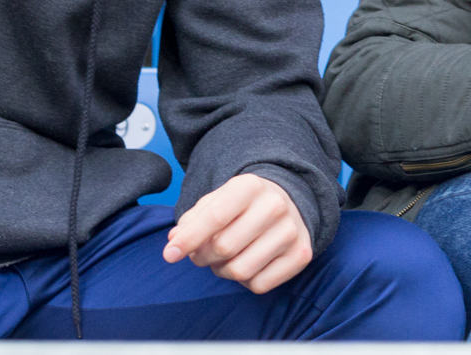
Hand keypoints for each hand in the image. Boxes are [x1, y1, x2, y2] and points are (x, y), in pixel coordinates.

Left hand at [164, 173, 311, 293]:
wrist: (287, 201)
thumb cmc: (243, 204)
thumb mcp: (217, 200)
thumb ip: (192, 219)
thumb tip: (174, 241)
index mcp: (250, 186)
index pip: (214, 218)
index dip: (188, 240)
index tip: (170, 255)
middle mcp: (275, 206)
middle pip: (224, 248)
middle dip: (203, 257)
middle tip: (201, 255)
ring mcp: (291, 231)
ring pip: (240, 271)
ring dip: (223, 271)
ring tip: (224, 260)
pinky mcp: (301, 255)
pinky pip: (259, 285)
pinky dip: (245, 281)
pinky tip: (248, 263)